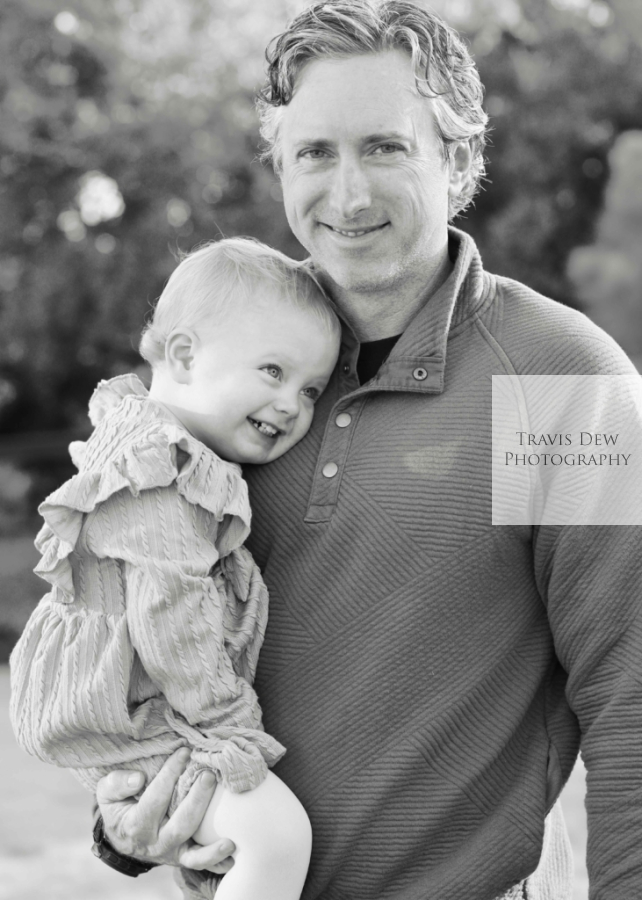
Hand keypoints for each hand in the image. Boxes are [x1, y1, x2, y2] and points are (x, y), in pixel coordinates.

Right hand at [95, 748, 235, 873]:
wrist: (123, 836)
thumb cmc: (120, 807)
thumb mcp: (108, 792)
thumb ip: (117, 783)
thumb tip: (137, 779)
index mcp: (135, 825)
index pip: (155, 799)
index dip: (170, 774)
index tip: (184, 752)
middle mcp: (155, 843)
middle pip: (180, 825)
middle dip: (197, 800)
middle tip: (209, 775)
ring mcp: (171, 853)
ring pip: (193, 852)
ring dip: (212, 843)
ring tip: (229, 832)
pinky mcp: (183, 857)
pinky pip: (200, 863)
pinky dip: (217, 860)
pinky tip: (233, 849)